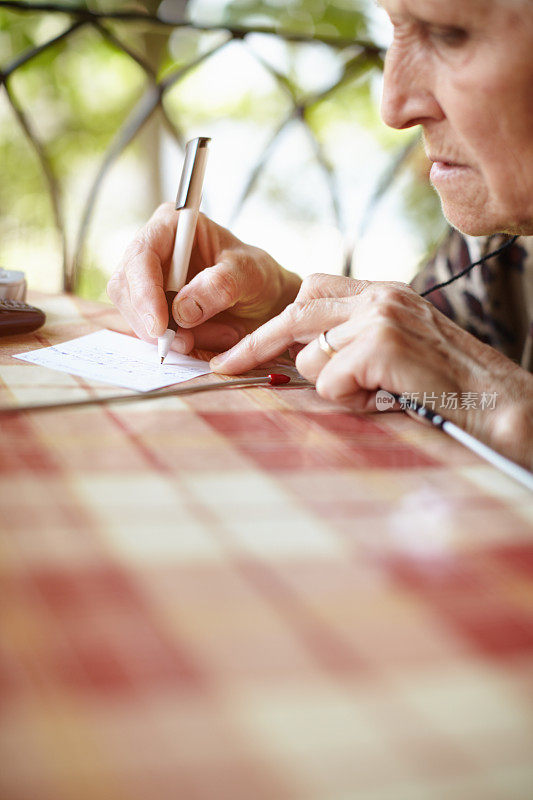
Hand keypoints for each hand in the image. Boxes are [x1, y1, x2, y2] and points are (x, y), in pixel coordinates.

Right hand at [107, 203, 300, 353]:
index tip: (160, 326)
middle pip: (126, 289)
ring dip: (173, 336)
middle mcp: (153, 251)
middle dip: (154, 322)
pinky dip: (178, 344)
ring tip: (221, 335)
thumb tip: (181, 311)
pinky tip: (211, 339)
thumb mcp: (250, 274)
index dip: (144, 292)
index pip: (141, 256)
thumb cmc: (257, 276)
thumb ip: (219, 286)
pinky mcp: (153, 309)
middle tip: (187, 344)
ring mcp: (149, 282)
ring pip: (136, 316)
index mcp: (171, 226)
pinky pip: (150, 333)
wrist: (265, 300)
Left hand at [210, 274, 532, 467]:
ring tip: (371, 393)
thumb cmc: (443, 381)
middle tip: (224, 367)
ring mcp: (378, 317)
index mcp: (380, 292)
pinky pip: (329, 382)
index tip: (242, 347)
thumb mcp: (397, 345)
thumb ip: (354, 338)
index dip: (274, 321)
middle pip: (294, 313)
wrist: (494, 399)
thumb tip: (302, 352)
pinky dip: (348, 400)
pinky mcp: (379, 345)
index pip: (310, 290)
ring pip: (309, 357)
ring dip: (330, 386)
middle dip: (254, 345)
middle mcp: (378, 296)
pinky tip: (381, 398)